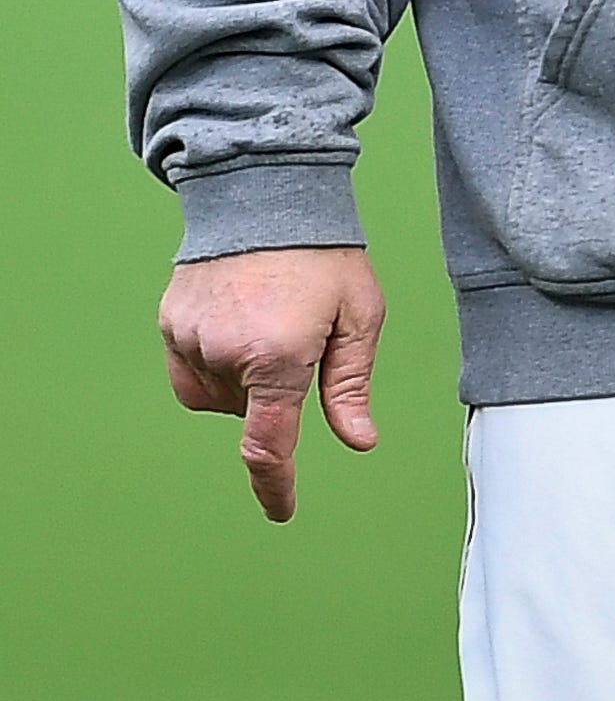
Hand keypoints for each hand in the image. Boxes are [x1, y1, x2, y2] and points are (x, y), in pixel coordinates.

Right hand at [159, 247, 386, 524]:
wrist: (263, 191)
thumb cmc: (322, 252)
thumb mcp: (358, 316)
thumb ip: (350, 385)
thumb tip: (357, 440)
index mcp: (277, 357)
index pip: (268, 446)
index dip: (274, 486)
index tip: (280, 510)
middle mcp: (225, 353)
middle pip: (248, 414)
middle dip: (274, 394)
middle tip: (300, 338)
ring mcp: (190, 337)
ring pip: (216, 396)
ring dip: (242, 382)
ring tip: (267, 323)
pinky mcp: (170, 322)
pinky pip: (189, 371)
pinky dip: (213, 365)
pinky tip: (237, 326)